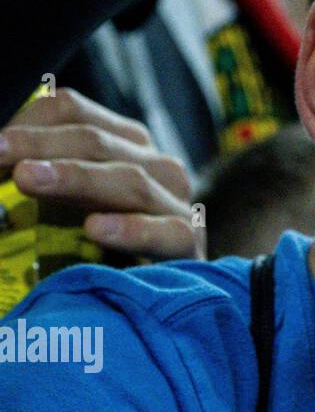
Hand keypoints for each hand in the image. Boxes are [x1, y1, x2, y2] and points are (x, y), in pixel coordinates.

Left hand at [0, 88, 201, 259]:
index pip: (72, 111)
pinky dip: (133, 230)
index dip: (28, 121)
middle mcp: (152, 163)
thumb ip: (31, 174)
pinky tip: (96, 229)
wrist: (139, 300)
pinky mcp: (189, 244)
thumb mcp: (51, 203)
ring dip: (77, 178)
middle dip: (40, 145)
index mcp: (118, 143)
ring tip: (28, 179)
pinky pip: (169, 233)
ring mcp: (175, 202)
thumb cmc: (82, 248)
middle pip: (96, 141)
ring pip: (131, 179)